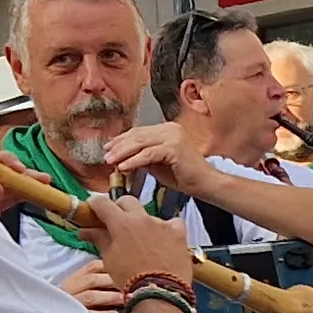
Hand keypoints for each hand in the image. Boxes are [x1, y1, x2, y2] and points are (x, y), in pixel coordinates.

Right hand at [60, 263, 128, 312]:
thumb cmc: (79, 310)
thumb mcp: (85, 294)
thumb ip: (101, 285)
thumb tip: (128, 280)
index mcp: (74, 279)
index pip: (93, 267)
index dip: (111, 267)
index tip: (128, 272)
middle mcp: (70, 289)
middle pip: (93, 280)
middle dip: (114, 282)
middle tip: (133, 287)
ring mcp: (69, 305)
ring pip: (91, 296)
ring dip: (111, 297)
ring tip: (126, 300)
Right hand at [78, 195, 190, 293]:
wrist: (159, 293)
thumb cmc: (130, 279)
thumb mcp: (109, 259)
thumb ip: (99, 239)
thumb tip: (85, 231)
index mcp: (121, 223)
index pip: (103, 203)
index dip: (95, 204)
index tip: (94, 209)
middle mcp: (142, 218)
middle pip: (127, 202)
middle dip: (119, 208)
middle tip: (116, 223)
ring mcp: (162, 224)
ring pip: (148, 214)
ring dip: (142, 222)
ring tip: (141, 241)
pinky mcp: (178, 233)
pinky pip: (173, 223)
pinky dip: (167, 229)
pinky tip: (164, 240)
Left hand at [100, 121, 215, 196]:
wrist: (206, 183)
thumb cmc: (185, 176)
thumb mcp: (158, 165)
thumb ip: (143, 158)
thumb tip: (122, 159)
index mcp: (167, 130)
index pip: (139, 132)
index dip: (122, 139)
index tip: (108, 148)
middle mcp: (170, 129)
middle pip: (137, 135)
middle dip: (119, 146)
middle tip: (106, 155)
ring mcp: (173, 136)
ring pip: (140, 143)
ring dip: (123, 153)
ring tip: (110, 161)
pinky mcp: (174, 147)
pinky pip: (148, 154)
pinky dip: (134, 161)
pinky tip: (124, 167)